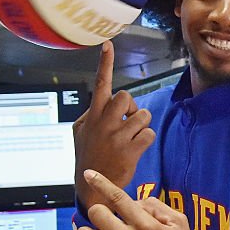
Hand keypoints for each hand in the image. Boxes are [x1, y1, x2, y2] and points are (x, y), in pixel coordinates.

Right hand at [73, 40, 155, 209]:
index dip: (105, 64)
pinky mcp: (130, 150)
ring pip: (143, 115)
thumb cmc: (89, 156)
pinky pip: (148, 133)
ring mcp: (117, 136)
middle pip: (128, 97)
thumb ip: (91, 114)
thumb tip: (102, 101)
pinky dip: (145, 140)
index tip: (108, 44)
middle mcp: (104, 123)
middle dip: (132, 107)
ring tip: (130, 138)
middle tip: (126, 122)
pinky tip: (135, 149)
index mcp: (92, 116)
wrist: (93, 185)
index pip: (100, 84)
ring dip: (140, 125)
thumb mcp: (80, 133)